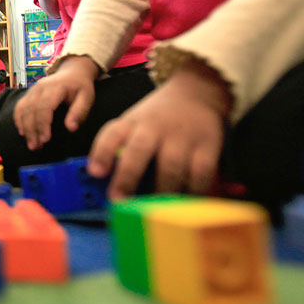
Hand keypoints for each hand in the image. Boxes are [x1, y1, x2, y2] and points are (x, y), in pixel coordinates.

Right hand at [12, 56, 98, 149]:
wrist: (72, 71)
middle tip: (36, 147)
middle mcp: (40, 87)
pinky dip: (19, 121)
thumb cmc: (80, 86)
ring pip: (22, 110)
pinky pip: (19, 107)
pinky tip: (23, 133)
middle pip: (30, 110)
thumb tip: (71, 128)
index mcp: (55, 87)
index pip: (44, 107)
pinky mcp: (29, 94)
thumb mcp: (87, 97)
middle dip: (32, 130)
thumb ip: (79, 112)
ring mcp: (32, 90)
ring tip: (31, 144)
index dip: (43, 124)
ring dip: (25, 128)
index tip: (46, 140)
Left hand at [87, 61, 230, 199]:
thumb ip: (119, 148)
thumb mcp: (134, 124)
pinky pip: (201, 173)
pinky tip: (186, 202)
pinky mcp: (207, 146)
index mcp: (132, 123)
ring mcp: (182, 137)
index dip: (101, 153)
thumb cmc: (158, 118)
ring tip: (153, 210)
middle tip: (119, 200)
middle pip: (139, 150)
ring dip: (161, 191)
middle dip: (127, 177)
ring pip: (171, 166)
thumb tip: (102, 183)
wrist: (197, 93)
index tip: (96, 173)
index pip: (112, 134)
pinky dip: (193, 191)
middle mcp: (155, 128)